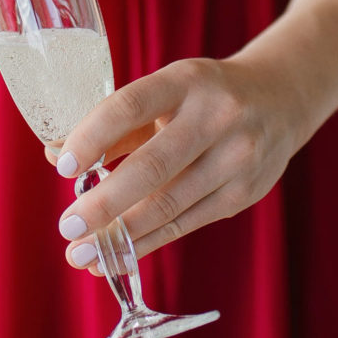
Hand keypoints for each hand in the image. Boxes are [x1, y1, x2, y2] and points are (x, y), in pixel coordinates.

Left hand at [51, 56, 314, 273]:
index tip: (64, 167)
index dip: (93, 136)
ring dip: (120, 236)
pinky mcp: (242, 193)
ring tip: (80, 253)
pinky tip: (114, 256)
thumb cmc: (204, 97)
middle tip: (67, 227)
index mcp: (186, 81)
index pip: (131, 105)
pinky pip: (185, 224)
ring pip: (169, 205)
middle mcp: (216, 117)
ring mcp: (235, 158)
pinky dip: (146, 243)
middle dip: (105, 203)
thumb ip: (114, 124)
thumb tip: (56, 154)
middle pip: (153, 166)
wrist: (281, 101)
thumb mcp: (165, 93)